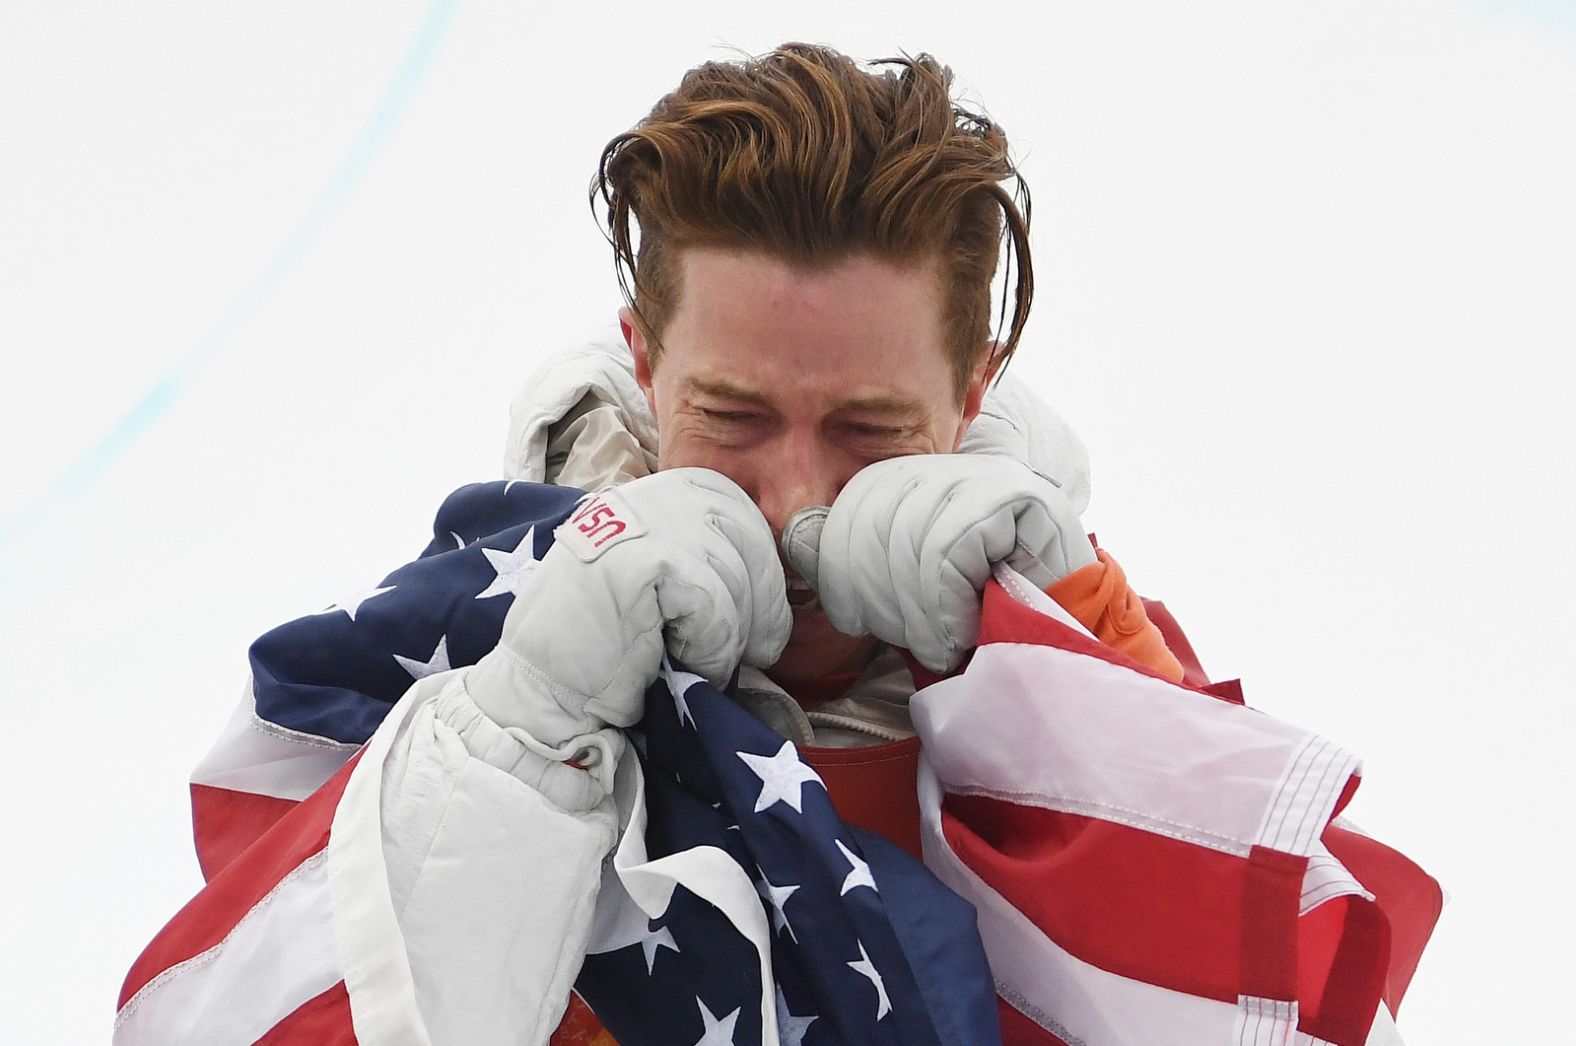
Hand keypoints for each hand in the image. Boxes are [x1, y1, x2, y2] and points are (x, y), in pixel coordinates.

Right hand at [467, 468, 791, 745]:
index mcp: (652, 493)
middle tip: (746, 654)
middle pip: (747, 539)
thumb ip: (702, 562)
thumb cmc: (603, 652)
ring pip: (735, 578)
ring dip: (728, 638)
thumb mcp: (658, 587)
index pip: (736, 510)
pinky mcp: (642, 562)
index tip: (761, 624)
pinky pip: (715, 608)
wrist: (539, 697)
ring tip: (695, 664)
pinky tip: (679, 665)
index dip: (760, 569)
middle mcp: (647, 496)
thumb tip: (781, 578)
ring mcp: (641, 524)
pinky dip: (710, 649)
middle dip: (759, 604)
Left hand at [781, 454, 1094, 672]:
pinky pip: (948, 550)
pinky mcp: (1019, 498)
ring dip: (919, 613)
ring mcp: (987, 475)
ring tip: (943, 641)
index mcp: (913, 480)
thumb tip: (796, 539)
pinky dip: (946, 606)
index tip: (854, 618)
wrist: (1063, 643)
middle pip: (876, 519)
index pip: (854, 504)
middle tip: (911, 640)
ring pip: (911, 538)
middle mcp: (948, 466)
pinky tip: (964, 630)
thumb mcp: (902, 593)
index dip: (840, 567)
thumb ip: (854, 563)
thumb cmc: (976, 622)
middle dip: (881, 597)